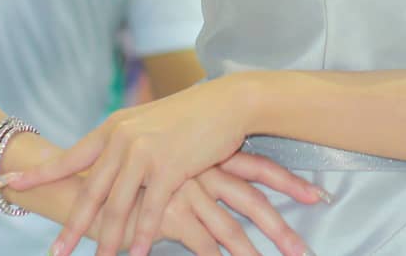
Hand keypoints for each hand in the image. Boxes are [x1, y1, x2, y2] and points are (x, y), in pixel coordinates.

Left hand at [7, 76, 257, 255]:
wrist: (229, 102)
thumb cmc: (192, 114)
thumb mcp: (150, 122)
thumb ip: (126, 142)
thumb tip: (108, 162)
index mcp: (114, 128)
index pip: (70, 157)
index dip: (40, 174)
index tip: (9, 185)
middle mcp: (123, 139)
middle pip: (90, 192)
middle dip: (71, 226)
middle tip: (55, 252)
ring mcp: (145, 153)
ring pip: (117, 207)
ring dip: (107, 241)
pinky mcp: (171, 167)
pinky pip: (151, 210)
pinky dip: (142, 236)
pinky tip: (135, 255)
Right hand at [101, 155, 326, 255]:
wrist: (85, 172)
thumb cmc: (129, 169)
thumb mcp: (169, 162)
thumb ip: (194, 171)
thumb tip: (218, 181)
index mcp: (208, 158)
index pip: (259, 168)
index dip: (290, 182)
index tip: (319, 197)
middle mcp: (204, 174)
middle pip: (254, 202)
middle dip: (282, 228)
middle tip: (305, 251)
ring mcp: (188, 195)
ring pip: (232, 228)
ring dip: (255, 253)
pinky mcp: (171, 216)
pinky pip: (202, 245)